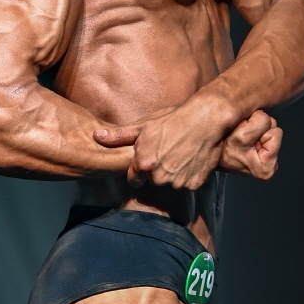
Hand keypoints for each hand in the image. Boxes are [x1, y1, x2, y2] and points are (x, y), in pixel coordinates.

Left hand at [94, 103, 280, 187]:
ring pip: (171, 184)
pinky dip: (189, 175)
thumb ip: (119, 136)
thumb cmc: (173, 119)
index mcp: (143, 164)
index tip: (149, 159)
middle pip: (153, 181)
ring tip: (180, 154)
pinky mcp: (194, 184)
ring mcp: (178, 182)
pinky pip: (188, 184)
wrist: (206, 119)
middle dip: (157, 171)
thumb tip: (97, 136)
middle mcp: (159, 177)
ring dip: (174, 174)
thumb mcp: (143, 125)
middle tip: (167, 152)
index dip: (140, 169)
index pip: (134, 179)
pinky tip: (191, 159)